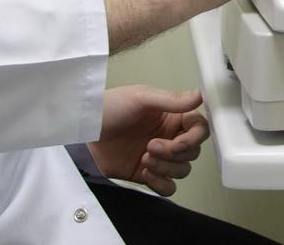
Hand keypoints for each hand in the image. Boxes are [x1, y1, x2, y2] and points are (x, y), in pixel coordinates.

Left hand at [87, 85, 209, 196]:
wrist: (83, 134)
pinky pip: (168, 188)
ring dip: (166, 167)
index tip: (179, 140)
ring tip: (144, 158)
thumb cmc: (109, 109)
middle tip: (150, 146)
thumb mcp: (141, 97)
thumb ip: (172, 100)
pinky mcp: (147, 175)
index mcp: (171, 116)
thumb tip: (200, 95)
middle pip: (193, 152)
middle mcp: (169, 136)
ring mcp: (159, 157)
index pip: (200, 128)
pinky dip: (161, 183)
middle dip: (174, 153)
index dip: (194, 137)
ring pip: (183, 170)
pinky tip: (145, 172)